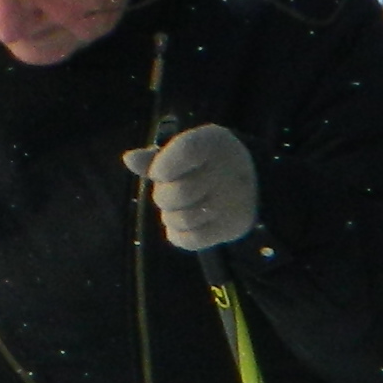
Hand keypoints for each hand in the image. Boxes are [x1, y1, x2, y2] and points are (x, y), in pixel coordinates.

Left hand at [123, 123, 258, 251]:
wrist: (254, 180)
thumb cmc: (206, 163)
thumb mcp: (185, 150)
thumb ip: (157, 157)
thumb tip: (129, 159)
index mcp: (211, 143)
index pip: (182, 152)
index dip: (161, 167)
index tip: (161, 172)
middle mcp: (225, 171)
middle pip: (175, 193)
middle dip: (163, 196)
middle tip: (170, 192)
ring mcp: (230, 201)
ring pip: (179, 219)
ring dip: (170, 216)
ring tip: (179, 207)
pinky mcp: (231, 226)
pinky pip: (189, 240)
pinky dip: (179, 234)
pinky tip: (186, 223)